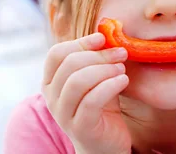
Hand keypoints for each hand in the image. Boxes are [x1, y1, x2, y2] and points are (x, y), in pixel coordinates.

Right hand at [41, 33, 131, 153]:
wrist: (105, 145)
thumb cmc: (101, 108)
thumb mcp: (97, 80)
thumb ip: (96, 60)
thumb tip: (108, 33)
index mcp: (52, 82)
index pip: (56, 54)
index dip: (80, 42)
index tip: (103, 38)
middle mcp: (52, 98)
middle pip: (70, 64)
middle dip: (99, 55)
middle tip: (121, 53)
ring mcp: (63, 114)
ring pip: (78, 81)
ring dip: (104, 69)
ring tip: (122, 69)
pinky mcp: (80, 127)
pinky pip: (91, 100)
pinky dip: (110, 85)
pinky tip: (124, 81)